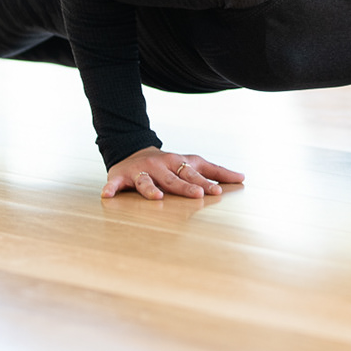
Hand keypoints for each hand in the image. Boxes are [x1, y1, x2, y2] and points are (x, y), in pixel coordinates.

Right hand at [102, 148, 245, 198]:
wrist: (134, 153)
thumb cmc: (170, 164)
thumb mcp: (192, 163)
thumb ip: (216, 171)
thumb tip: (243, 177)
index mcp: (178, 163)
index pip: (194, 174)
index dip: (205, 183)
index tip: (218, 192)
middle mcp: (160, 166)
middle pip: (174, 179)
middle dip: (185, 187)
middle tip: (198, 196)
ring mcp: (140, 171)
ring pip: (146, 182)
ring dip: (151, 189)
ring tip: (157, 197)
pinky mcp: (121, 177)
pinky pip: (115, 184)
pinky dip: (111, 188)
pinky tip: (107, 195)